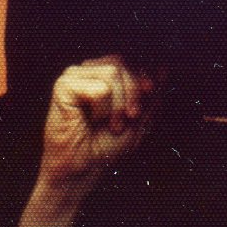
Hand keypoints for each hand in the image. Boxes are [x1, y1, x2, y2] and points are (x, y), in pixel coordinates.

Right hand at [37, 55, 159, 193]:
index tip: (149, 93)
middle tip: (130, 117)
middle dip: (134, 93)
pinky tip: (91, 120)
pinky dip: (102, 110)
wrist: (86, 167)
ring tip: (111, 124)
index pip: (131, 59)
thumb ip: (151, 94)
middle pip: (123, 62)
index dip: (144, 75)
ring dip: (118, 105)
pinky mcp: (64, 87)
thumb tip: (163, 68)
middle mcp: (90, 71)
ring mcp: (75, 76)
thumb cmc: (107, 145)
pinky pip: (98, 89)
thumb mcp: (140, 118)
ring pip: (112, 73)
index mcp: (107, 75)